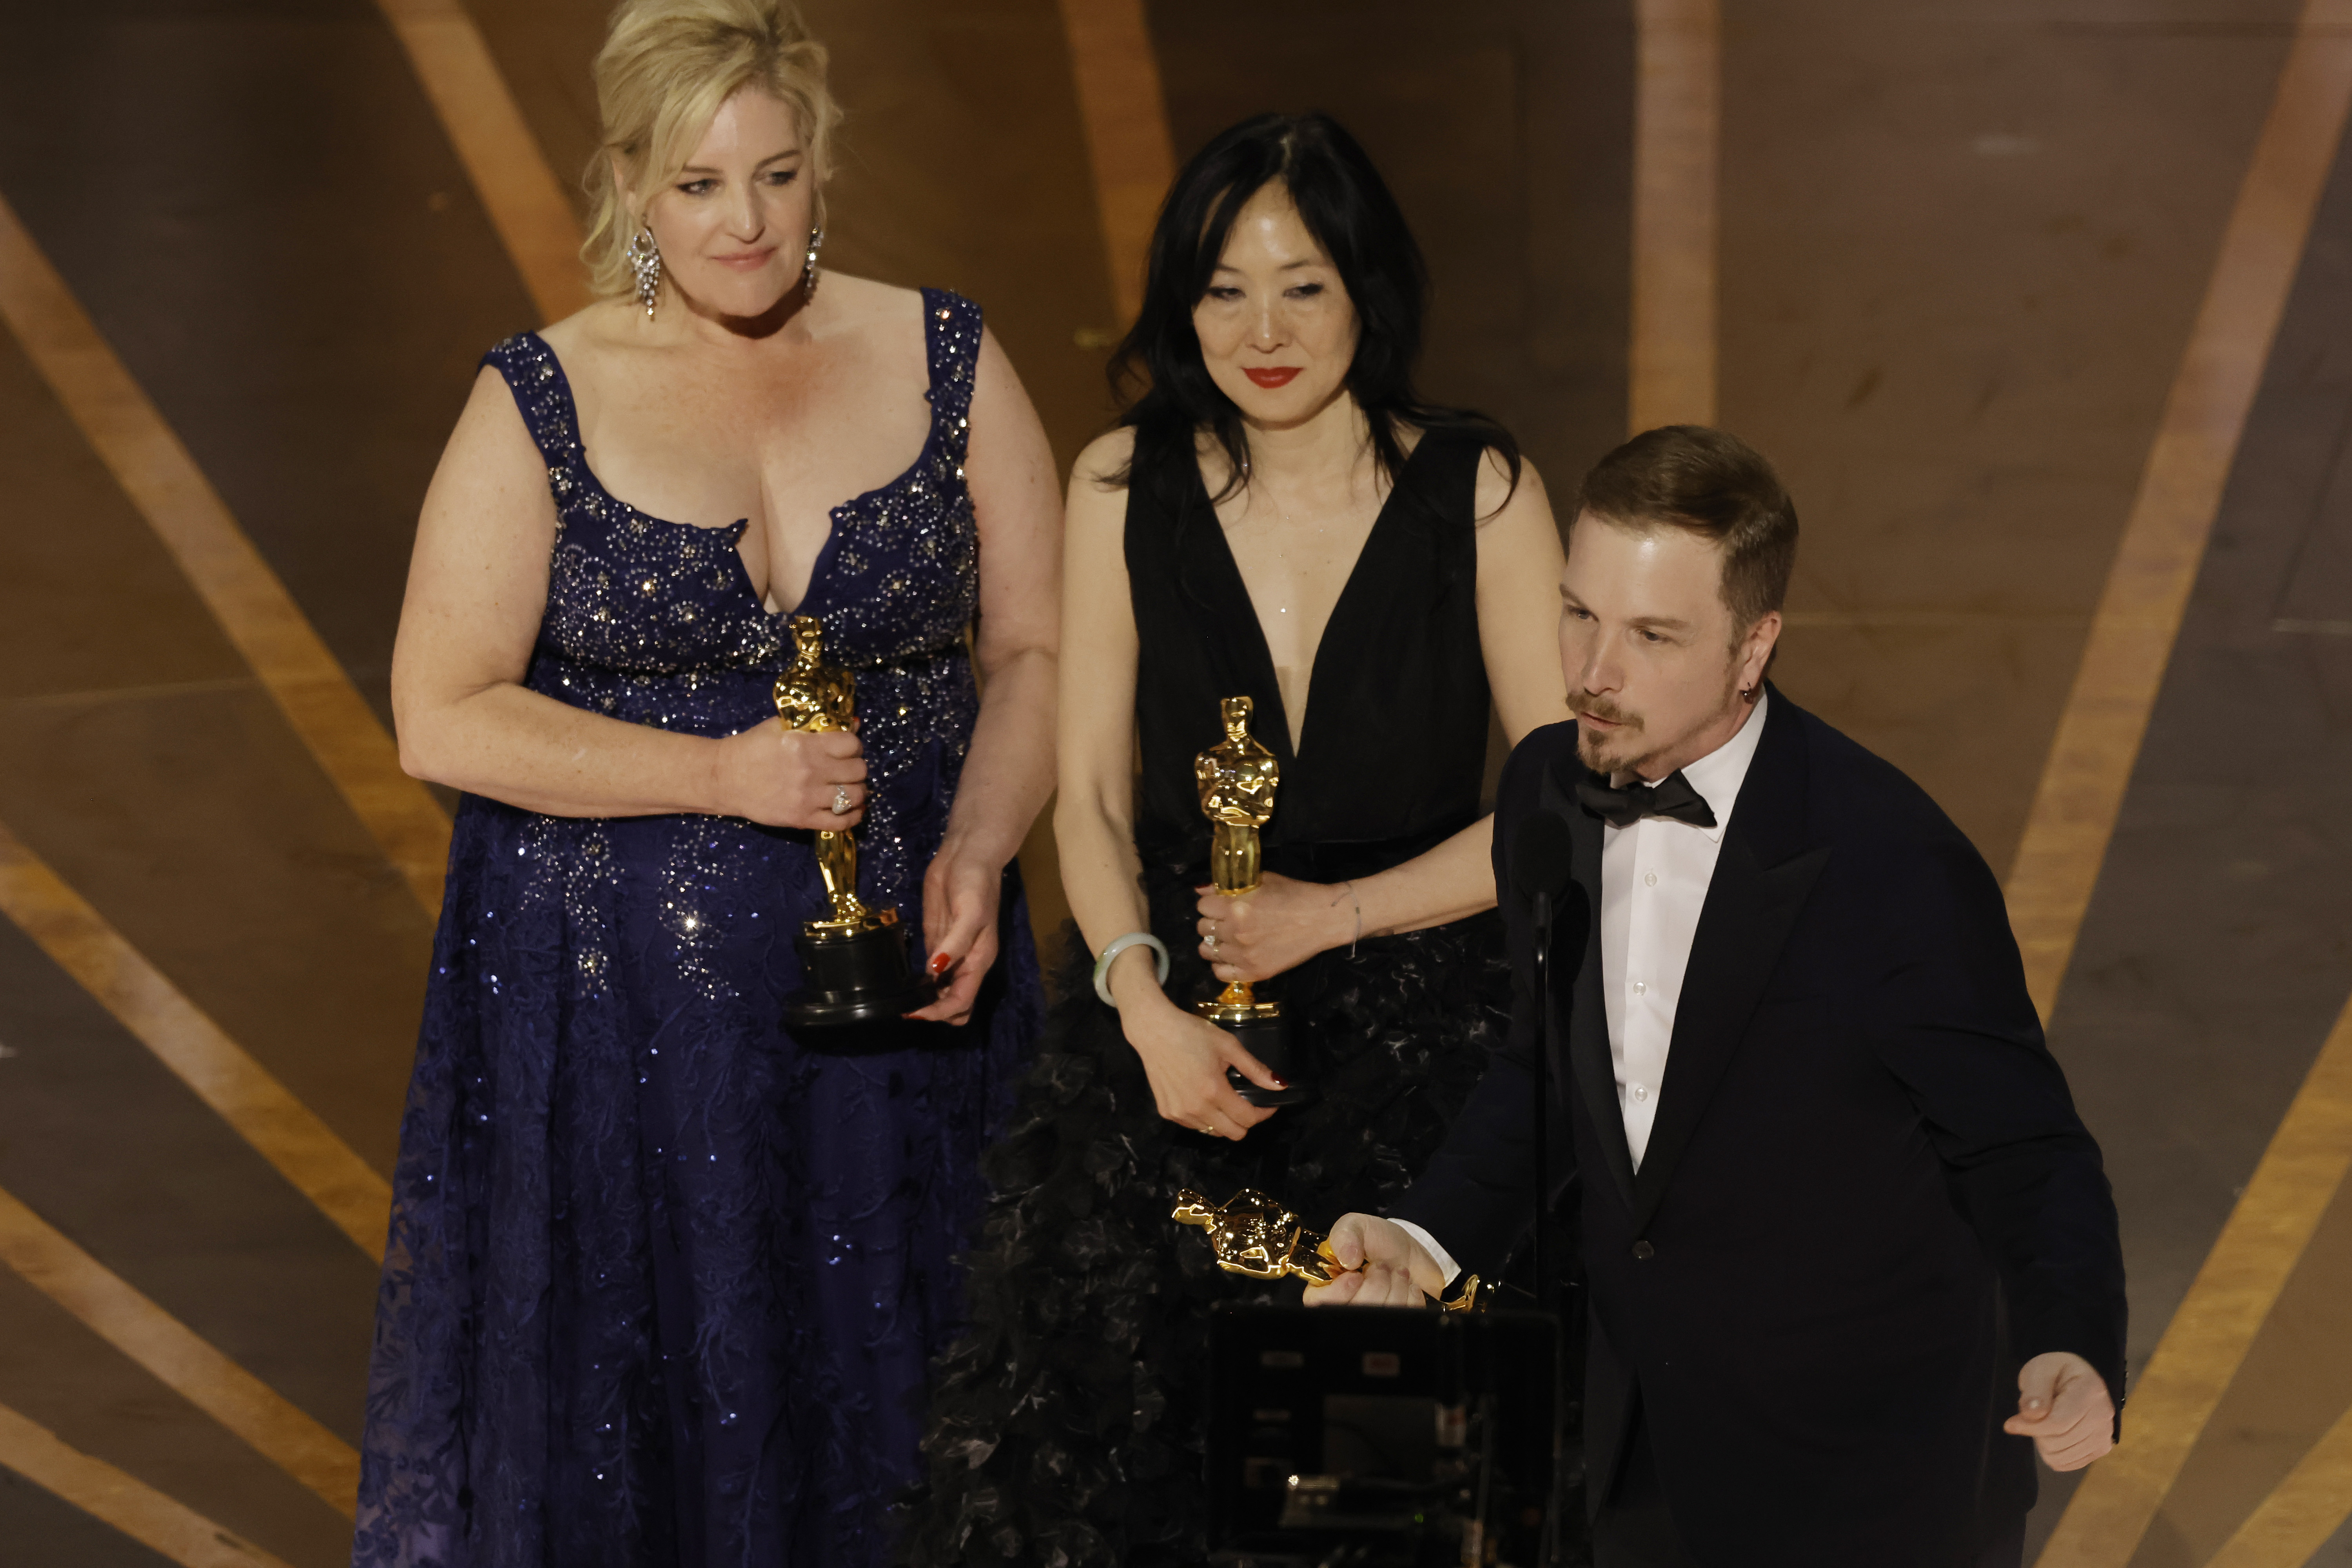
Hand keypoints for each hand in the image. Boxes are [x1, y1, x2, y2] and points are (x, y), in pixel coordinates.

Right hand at [708, 720, 865, 828]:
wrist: (724, 778)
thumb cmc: (752, 748)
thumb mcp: (781, 727)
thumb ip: (817, 724)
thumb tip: (854, 723)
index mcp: (806, 744)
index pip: (852, 744)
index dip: (854, 746)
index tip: (848, 749)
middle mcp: (811, 771)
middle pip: (858, 770)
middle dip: (858, 768)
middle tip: (849, 769)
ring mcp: (808, 797)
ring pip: (854, 796)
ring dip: (859, 791)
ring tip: (852, 788)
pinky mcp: (802, 819)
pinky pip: (841, 822)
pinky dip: (853, 816)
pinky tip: (853, 810)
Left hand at [908, 843, 999, 1024]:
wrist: (967, 855)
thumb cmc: (975, 883)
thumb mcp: (970, 911)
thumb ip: (956, 942)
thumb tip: (937, 971)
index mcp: (979, 960)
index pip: (962, 1000)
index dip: (940, 1011)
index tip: (915, 1012)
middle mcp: (966, 963)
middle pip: (956, 1004)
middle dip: (935, 1013)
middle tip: (908, 1008)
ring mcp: (949, 954)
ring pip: (942, 992)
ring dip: (927, 1002)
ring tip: (901, 1001)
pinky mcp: (935, 941)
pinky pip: (929, 972)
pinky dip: (920, 983)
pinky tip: (903, 982)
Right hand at [1114, 972, 1283, 1140]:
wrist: (1153, 1030)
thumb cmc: (1192, 1033)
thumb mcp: (1228, 1045)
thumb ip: (1255, 1069)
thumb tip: (1279, 1086)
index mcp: (1214, 1091)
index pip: (1248, 1119)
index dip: (1264, 1113)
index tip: (1269, 1102)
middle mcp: (1196, 1108)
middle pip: (1234, 1134)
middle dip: (1247, 1121)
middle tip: (1248, 1102)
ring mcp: (1179, 1113)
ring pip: (1214, 1132)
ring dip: (1225, 1120)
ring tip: (1223, 1097)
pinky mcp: (1167, 1113)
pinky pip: (1195, 1126)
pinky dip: (1205, 1117)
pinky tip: (1202, 1097)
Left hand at [1195, 872, 1354, 984]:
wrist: (1323, 919)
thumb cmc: (1294, 894)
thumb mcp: (1261, 880)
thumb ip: (1228, 885)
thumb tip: (1201, 890)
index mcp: (1235, 906)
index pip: (1202, 905)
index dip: (1210, 902)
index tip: (1219, 903)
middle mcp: (1235, 931)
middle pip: (1202, 927)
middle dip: (1212, 921)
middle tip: (1225, 920)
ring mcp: (1244, 955)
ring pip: (1207, 951)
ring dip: (1214, 943)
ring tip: (1227, 939)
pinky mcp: (1254, 972)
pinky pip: (1220, 973)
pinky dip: (1222, 965)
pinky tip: (1231, 956)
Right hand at [1303, 1213, 1445, 1306]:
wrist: (1407, 1251)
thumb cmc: (1374, 1238)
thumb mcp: (1355, 1226)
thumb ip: (1345, 1236)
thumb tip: (1348, 1260)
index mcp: (1324, 1286)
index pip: (1320, 1303)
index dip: (1338, 1293)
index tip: (1355, 1275)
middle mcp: (1345, 1307)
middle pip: (1354, 1312)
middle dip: (1375, 1285)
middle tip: (1382, 1266)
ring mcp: (1370, 1318)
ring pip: (1380, 1316)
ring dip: (1396, 1288)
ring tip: (1398, 1272)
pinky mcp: (1394, 1322)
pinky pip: (1403, 1316)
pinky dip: (1411, 1297)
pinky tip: (1409, 1285)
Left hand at [2004, 1352, 2115, 1469]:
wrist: (2078, 1378)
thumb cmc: (2057, 1372)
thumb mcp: (2040, 1369)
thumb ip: (2035, 1391)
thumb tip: (2031, 1414)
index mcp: (2090, 1391)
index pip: (2058, 1423)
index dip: (2030, 1427)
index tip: (2011, 1423)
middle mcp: (2103, 1416)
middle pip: (2058, 1443)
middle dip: (2036, 1433)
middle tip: (2033, 1417)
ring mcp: (2105, 1434)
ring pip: (2061, 1457)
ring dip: (2044, 1444)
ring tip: (2045, 1423)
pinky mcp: (2101, 1448)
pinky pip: (2069, 1463)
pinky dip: (2054, 1454)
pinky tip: (2054, 1435)